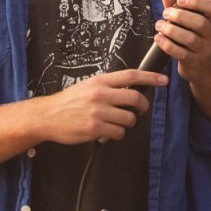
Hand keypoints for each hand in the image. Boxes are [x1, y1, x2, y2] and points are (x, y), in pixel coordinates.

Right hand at [34, 69, 167, 143]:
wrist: (47, 116)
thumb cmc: (68, 102)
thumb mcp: (88, 86)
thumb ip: (108, 86)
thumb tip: (130, 89)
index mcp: (100, 81)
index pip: (131, 75)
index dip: (150, 77)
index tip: (163, 80)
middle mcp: (100, 94)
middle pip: (135, 98)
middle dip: (143, 107)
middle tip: (140, 110)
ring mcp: (98, 112)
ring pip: (129, 118)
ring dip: (128, 123)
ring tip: (116, 123)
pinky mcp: (95, 128)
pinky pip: (118, 133)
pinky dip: (117, 134)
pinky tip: (107, 132)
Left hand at [153, 0, 210, 82]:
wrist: (205, 67)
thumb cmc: (194, 37)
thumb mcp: (190, 21)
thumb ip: (177, 6)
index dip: (196, 2)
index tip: (180, 0)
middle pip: (200, 23)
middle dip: (180, 16)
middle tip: (165, 13)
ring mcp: (205, 50)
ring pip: (190, 39)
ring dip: (171, 30)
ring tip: (159, 25)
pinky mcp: (194, 62)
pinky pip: (180, 53)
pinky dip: (167, 44)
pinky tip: (158, 37)